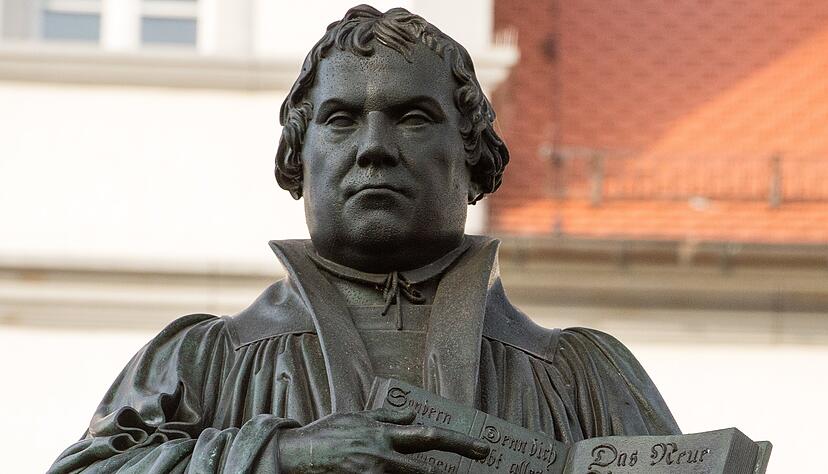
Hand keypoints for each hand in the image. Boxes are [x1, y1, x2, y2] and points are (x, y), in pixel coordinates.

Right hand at [277, 407, 489, 472]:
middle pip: (426, 471)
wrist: (296, 455)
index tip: (482, 450)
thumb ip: (387, 418)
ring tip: (418, 470)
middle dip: (447, 473)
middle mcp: (383, 456)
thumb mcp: (359, 417)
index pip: (429, 437)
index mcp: (384, 434)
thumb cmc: (327, 434)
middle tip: (474, 461)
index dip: (459, 444)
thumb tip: (413, 415)